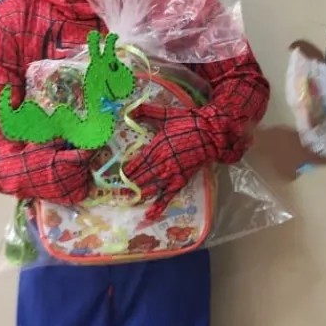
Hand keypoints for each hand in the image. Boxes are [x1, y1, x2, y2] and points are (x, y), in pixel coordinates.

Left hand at [122, 103, 217, 221]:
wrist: (211, 133)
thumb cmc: (188, 122)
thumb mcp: (165, 114)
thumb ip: (146, 112)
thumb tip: (129, 109)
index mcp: (156, 147)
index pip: (135, 163)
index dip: (125, 171)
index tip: (114, 176)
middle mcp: (161, 163)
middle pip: (140, 177)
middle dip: (127, 185)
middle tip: (114, 192)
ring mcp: (171, 174)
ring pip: (150, 187)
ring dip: (137, 195)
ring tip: (125, 201)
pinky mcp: (180, 181)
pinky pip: (167, 196)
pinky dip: (158, 206)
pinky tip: (149, 215)